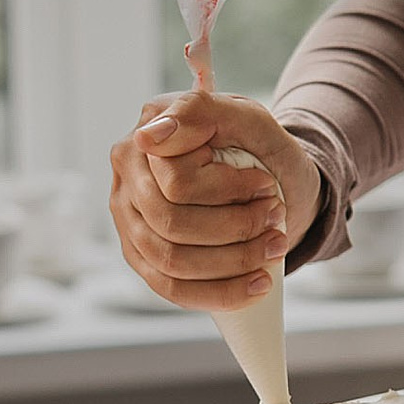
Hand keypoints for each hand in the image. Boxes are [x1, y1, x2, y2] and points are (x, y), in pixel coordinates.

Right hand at [107, 91, 323, 310]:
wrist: (271, 180)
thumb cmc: (257, 146)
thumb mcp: (247, 117)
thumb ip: (200, 111)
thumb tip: (150, 134)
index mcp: (148, 135)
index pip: (177, 182)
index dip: (228, 190)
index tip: (266, 185)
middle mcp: (127, 176)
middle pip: (171, 224)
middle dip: (234, 230)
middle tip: (276, 221)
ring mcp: (128, 220)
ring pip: (171, 260)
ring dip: (232, 262)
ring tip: (273, 249)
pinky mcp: (142, 257)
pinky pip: (171, 289)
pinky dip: (219, 292)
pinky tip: (255, 285)